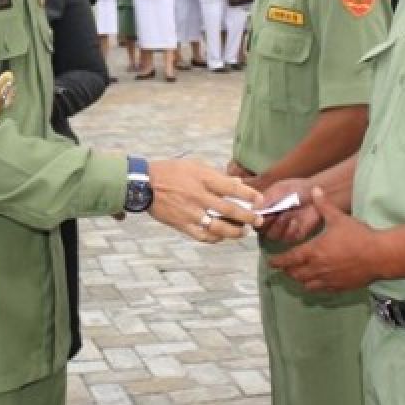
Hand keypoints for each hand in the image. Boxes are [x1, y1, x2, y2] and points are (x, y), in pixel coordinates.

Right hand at [147, 159, 262, 243]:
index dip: (249, 195)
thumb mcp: (193, 165)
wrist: (144, 184)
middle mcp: (198, 196)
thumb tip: (236, 182)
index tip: (260, 200)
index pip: (232, 188)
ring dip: (235, 232)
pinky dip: (214, 239)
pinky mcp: (181, 224)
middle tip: (259, 220)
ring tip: (243, 232)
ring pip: (219, 227)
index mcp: (202, 179)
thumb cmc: (170, 172)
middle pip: (230, 210)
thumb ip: (215, 175)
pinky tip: (220, 237)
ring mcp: (190, 212)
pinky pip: (202, 236)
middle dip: (249, 217)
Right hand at [255, 177, 320, 243]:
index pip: (251, 218)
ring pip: (272, 235)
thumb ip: (266, 199)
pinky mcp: (294, 234)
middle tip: (273, 214)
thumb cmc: (296, 188)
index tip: (260, 213)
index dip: (253, 217)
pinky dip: (290, 230)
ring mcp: (282, 228)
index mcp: (264, 209)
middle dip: (265, 222)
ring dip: (278, 226)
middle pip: (259, 229)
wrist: (316, 193)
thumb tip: (252, 209)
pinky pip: (287, 238)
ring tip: (285, 216)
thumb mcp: (279, 189)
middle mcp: (270, 220)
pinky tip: (295, 221)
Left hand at [269, 188, 383, 291]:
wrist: (379, 255)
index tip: (271, 262)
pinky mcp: (340, 287)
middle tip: (284, 267)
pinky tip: (316, 282)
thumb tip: (315, 190)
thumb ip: (324, 205)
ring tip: (298, 275)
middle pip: (295, 274)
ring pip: (306, 284)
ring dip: (300, 280)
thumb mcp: (338, 218)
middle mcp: (318, 268)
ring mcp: (328, 279)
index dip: (278, 261)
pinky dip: (315, 287)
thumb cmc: (358, 236)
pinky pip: (321, 290)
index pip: (289, 259)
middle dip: (287, 271)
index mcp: (314, 251)